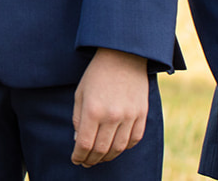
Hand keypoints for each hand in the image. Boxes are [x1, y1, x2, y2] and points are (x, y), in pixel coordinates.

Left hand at [71, 49, 149, 166]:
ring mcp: (129, 116)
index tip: (76, 159)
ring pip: (118, 148)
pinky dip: (125, 147)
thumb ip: (77, 118)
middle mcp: (112, 115)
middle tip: (86, 162)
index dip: (79, 156)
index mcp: (93, 110)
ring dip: (108, 157)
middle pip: (101, 150)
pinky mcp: (142, 114)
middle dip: (91, 159)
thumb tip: (78, 141)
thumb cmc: (97, 73)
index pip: (84, 144)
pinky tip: (117, 147)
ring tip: (100, 157)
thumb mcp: (80, 93)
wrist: (123, 55)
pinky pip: (134, 139)